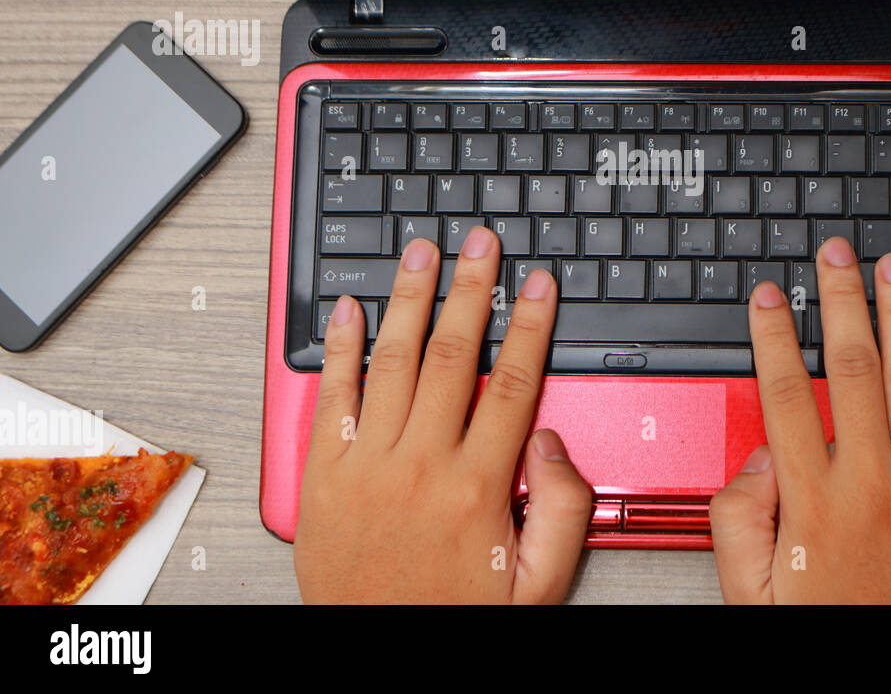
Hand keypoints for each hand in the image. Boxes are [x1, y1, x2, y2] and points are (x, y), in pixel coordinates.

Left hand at [294, 227, 592, 602]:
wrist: (378, 656)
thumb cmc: (455, 620)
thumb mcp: (538, 584)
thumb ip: (562, 510)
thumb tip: (550, 442)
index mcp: (478, 486)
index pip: (510, 381)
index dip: (528, 324)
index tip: (537, 283)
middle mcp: (420, 465)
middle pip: (451, 353)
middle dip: (470, 288)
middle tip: (480, 242)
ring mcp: (367, 466)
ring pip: (392, 361)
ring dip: (408, 298)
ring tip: (421, 252)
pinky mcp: (324, 477)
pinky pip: (333, 398)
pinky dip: (340, 348)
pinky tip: (350, 309)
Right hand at [710, 238, 890, 602]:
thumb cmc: (832, 632)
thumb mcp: (752, 593)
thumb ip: (738, 519)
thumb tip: (758, 458)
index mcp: (812, 501)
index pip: (785, 394)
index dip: (773, 337)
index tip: (769, 296)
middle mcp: (871, 484)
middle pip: (851, 368)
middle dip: (839, 300)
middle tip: (835, 254)